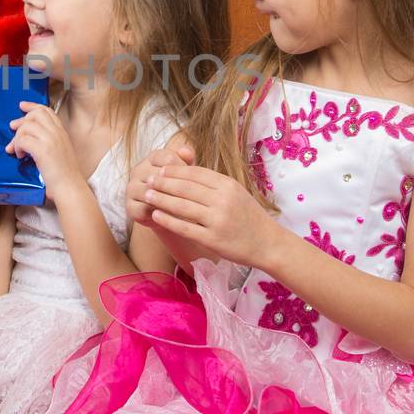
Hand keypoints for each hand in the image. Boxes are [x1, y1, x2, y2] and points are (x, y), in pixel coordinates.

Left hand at [6, 102, 80, 199]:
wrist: (70, 188)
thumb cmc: (63, 175)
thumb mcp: (59, 152)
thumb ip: (48, 141)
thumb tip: (27, 138)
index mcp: (62, 132)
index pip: (46, 111)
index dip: (32, 106)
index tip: (22, 106)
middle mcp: (57, 133)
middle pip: (35, 114)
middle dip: (21, 121)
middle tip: (12, 129)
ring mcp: (51, 140)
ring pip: (26, 126)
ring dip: (17, 138)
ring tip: (17, 150)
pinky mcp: (43, 150)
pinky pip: (23, 140)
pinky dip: (17, 147)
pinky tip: (20, 155)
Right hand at [126, 144, 195, 226]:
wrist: (168, 215)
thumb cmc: (181, 189)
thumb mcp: (186, 174)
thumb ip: (188, 160)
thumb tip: (187, 151)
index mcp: (152, 157)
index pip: (168, 158)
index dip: (184, 169)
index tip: (196, 181)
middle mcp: (138, 170)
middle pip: (159, 175)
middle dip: (178, 187)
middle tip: (195, 198)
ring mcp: (131, 188)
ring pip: (151, 192)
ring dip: (168, 200)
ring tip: (186, 208)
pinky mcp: (129, 206)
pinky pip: (144, 209)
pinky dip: (159, 213)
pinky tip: (173, 217)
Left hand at [142, 164, 278, 267]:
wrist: (267, 243)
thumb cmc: (249, 217)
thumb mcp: (236, 193)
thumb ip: (214, 184)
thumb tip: (186, 173)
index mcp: (228, 185)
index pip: (195, 173)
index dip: (174, 171)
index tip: (159, 169)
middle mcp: (222, 200)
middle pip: (185, 188)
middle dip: (163, 182)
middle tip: (147, 180)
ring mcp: (217, 220)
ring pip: (182, 206)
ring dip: (161, 199)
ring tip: (146, 195)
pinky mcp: (213, 239)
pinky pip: (185, 227)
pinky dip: (168, 220)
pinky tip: (155, 215)